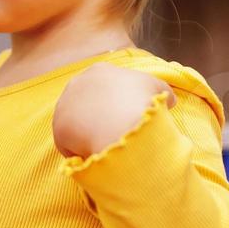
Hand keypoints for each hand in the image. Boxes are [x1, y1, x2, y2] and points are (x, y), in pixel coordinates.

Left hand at [53, 63, 173, 158]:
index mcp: (100, 71)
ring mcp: (64, 105)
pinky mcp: (58, 128)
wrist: (123, 125)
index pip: (104, 88)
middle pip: (86, 105)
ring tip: (106, 147)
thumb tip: (170, 101)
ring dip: (88, 135)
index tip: (124, 118)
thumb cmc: (141, 102)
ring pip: (76, 125)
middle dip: (97, 118)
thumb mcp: (158, 90)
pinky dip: (81, 151)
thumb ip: (163, 92)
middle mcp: (77, 83)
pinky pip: (70, 145)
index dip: (115, 105)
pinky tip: (96, 156)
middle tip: (114, 134)